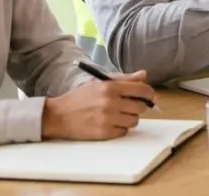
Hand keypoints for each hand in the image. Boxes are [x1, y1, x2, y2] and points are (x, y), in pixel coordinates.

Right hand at [41, 70, 155, 139]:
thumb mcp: (100, 83)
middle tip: (128, 106)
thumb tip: (144, 75)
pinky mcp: (104, 133)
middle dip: (137, 107)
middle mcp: (110, 102)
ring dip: (129, 119)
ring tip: (117, 115)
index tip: (149, 96)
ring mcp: (107, 119)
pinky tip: (110, 123)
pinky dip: (120, 129)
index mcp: (110, 87)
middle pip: (141, 107)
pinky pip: (124, 132)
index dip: (149, 93)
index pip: (142, 90)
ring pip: (134, 121)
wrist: (58, 115)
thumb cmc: (80, 98)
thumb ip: (124, 79)